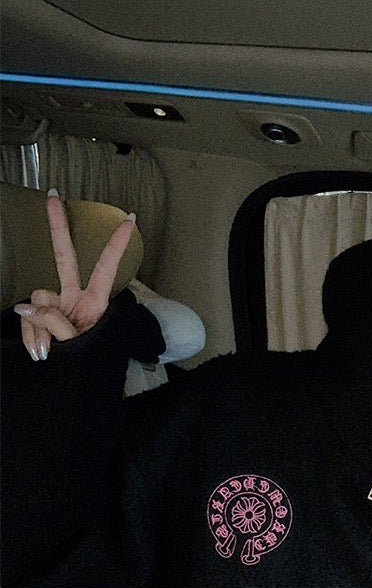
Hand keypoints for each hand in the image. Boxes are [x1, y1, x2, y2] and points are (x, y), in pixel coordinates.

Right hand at [13, 191, 134, 360]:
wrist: (74, 391)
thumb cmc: (87, 368)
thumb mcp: (77, 344)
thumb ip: (53, 323)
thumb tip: (25, 308)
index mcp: (95, 304)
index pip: (106, 268)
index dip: (116, 245)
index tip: (131, 219)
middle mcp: (75, 299)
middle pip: (64, 257)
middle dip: (58, 227)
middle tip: (54, 196)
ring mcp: (56, 307)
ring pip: (36, 301)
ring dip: (38, 328)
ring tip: (49, 353)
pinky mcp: (39, 319)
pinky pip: (27, 319)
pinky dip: (30, 335)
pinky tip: (39, 352)